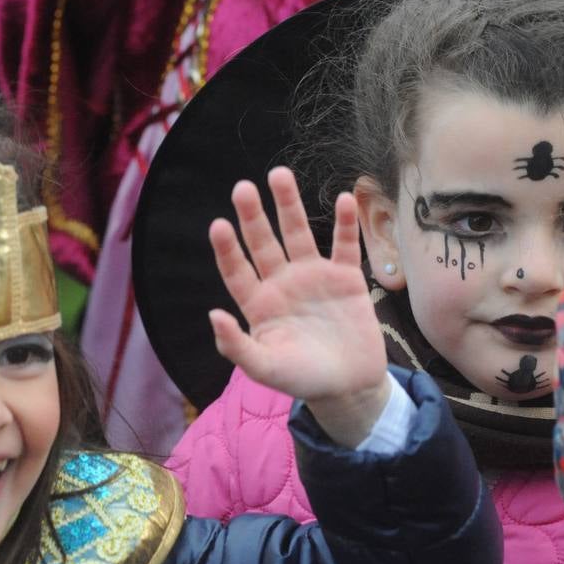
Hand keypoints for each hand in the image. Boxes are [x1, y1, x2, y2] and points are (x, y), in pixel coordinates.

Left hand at [209, 168, 390, 446]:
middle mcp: (282, 283)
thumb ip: (237, 346)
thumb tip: (212, 315)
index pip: (237, 270)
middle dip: (253, 216)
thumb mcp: (266, 368)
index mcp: (259, 304)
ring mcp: (314, 277)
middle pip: (263, 243)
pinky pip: (345, 245)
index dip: (227, 249)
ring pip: (298, 234)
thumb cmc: (303, 380)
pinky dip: (346, 224)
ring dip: (289, 206)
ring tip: (279, 175)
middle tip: (242, 188)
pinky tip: (344, 199)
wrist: (350, 387)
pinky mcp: (346, 278)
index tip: (218, 225)